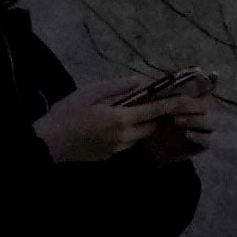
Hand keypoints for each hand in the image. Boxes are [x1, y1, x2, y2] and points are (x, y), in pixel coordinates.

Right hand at [34, 70, 225, 163]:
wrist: (48, 144)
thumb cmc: (66, 114)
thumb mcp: (89, 93)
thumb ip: (116, 88)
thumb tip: (139, 81)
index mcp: (121, 119)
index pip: (155, 111)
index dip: (173, 105)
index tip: (188, 100)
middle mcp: (125, 136)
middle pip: (151, 125)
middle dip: (156, 115)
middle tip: (154, 102)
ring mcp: (119, 148)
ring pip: (140, 134)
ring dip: (141, 123)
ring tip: (129, 111)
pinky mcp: (111, 155)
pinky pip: (126, 142)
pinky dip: (127, 132)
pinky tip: (110, 125)